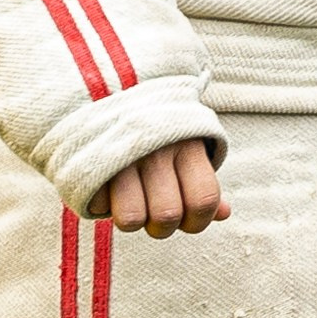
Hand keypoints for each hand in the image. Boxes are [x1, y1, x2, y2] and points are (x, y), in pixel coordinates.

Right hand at [99, 138, 229, 238]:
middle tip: (153, 214)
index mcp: (188, 145)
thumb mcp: (187, 151)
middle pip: (167, 216)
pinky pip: (99, 206)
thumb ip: (203, 185)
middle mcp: (157, 150)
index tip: (187, 221)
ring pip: (132, 218)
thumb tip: (224, 214)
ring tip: (130, 204)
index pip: (204, 200)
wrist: (108, 89)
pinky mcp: (91, 160)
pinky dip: (102, 205)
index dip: (198, 223)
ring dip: (131, 220)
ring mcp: (122, 155)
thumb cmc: (158, 135)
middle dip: (161, 228)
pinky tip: (107, 186)